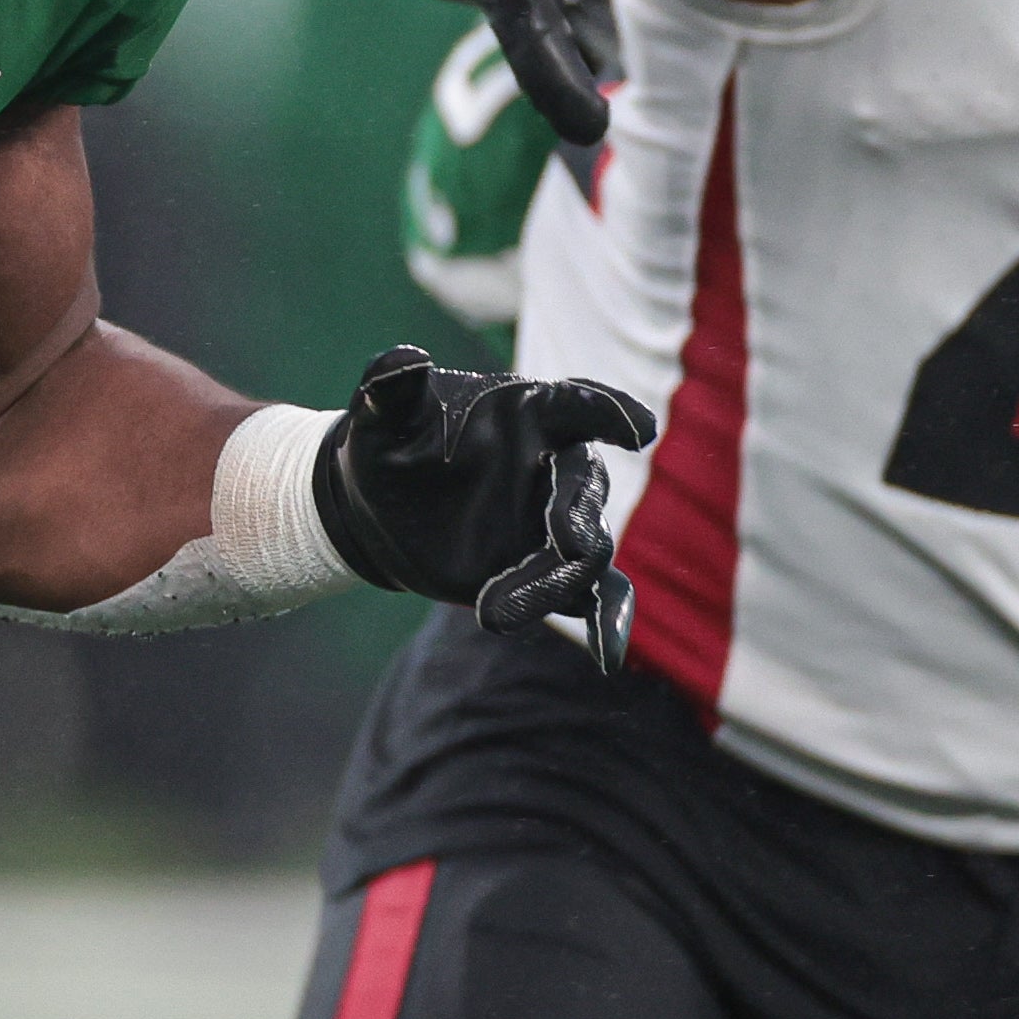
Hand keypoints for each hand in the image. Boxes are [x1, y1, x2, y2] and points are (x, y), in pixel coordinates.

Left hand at [311, 345, 657, 667]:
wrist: (377, 507)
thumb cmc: (387, 445)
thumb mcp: (378, 417)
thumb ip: (390, 389)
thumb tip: (403, 361)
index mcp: (527, 413)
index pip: (576, 405)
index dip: (609, 413)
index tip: (640, 429)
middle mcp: (554, 464)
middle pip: (586, 488)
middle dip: (580, 516)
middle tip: (566, 542)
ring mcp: (554, 522)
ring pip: (585, 552)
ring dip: (553, 583)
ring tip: (495, 614)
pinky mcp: (549, 571)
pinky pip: (593, 596)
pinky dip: (607, 622)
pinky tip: (609, 656)